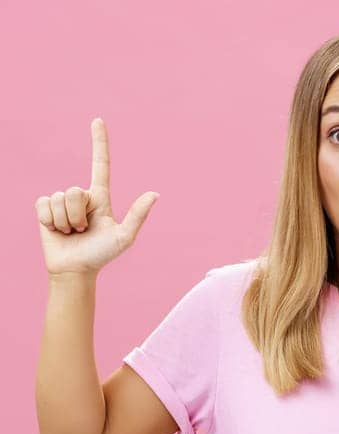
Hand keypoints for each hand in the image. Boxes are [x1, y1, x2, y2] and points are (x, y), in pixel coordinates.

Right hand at [36, 118, 159, 277]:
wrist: (75, 269)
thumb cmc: (102, 254)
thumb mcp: (124, 237)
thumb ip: (137, 215)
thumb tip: (155, 194)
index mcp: (101, 197)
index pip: (100, 164)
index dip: (99, 142)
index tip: (98, 120)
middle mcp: (81, 195)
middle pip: (75, 190)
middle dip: (78, 215)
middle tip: (83, 230)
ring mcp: (62, 201)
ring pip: (60, 199)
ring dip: (66, 221)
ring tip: (72, 232)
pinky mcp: (45, 208)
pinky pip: (44, 204)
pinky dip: (51, 221)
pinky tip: (57, 230)